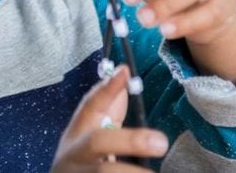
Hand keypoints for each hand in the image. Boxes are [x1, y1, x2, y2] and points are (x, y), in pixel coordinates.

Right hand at [51, 65, 168, 171]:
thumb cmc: (84, 163)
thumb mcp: (90, 137)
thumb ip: (108, 110)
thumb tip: (124, 72)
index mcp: (77, 137)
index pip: (88, 107)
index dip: (105, 89)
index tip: (124, 72)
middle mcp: (75, 156)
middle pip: (99, 143)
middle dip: (130, 140)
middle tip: (161, 142)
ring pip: (105, 171)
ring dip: (135, 172)